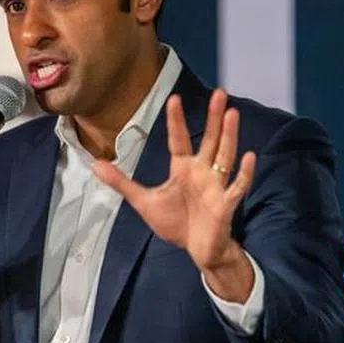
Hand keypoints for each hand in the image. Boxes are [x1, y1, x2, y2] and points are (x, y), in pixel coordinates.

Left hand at [92, 89, 255, 271]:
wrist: (197, 249)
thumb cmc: (176, 223)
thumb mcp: (144, 202)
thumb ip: (121, 184)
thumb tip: (95, 165)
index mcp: (183, 169)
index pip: (178, 140)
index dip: (176, 120)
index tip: (174, 98)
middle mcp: (202, 172)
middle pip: (210, 140)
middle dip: (214, 118)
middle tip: (220, 93)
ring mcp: (216, 186)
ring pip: (225, 156)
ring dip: (229, 135)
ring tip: (232, 114)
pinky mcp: (226, 203)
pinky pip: (237, 186)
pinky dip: (244, 172)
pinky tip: (248, 156)